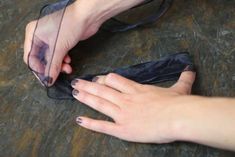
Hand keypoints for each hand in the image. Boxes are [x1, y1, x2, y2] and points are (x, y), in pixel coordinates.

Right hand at [23, 0, 144, 85]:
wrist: (87, 17)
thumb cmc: (70, 24)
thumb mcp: (59, 47)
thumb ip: (53, 65)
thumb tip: (49, 80)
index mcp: (33, 34)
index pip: (30, 58)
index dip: (38, 70)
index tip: (46, 80)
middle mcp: (39, 36)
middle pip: (41, 59)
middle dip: (50, 68)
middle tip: (57, 75)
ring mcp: (50, 38)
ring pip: (51, 58)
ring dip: (59, 65)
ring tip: (67, 68)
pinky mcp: (61, 41)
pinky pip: (59, 55)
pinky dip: (63, 60)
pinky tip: (69, 61)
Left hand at [71, 71, 195, 142]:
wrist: (179, 117)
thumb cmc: (179, 103)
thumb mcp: (181, 88)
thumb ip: (183, 78)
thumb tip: (190, 70)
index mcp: (137, 90)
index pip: (116, 80)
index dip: (105, 79)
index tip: (98, 78)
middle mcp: (127, 99)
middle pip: (103, 89)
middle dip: (88, 86)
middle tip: (76, 82)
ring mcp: (123, 114)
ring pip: (99, 103)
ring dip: (85, 98)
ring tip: (73, 93)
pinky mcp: (123, 129)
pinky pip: (103, 126)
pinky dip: (90, 123)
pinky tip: (79, 119)